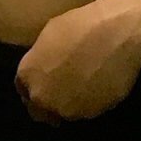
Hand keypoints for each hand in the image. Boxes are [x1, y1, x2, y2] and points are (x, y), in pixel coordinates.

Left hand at [15, 5, 140, 123]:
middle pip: (41, 111)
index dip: (34, 87)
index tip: (44, 83)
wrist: (117, 34)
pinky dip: (91, 102)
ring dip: (71, 103)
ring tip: (85, 84)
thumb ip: (40, 60)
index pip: (24, 93)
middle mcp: (44, 99)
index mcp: (29, 77)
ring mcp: (70, 110)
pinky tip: (100, 84)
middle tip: (63, 89)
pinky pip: (89, 110)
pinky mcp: (95, 114)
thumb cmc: (80, 26)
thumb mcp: (48, 35)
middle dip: (48, 103)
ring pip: (66, 112)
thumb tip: (45, 68)